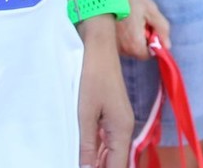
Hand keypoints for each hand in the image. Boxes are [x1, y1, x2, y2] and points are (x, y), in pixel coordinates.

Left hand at [76, 24, 133, 167]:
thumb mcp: (85, 115)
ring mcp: (118, 120)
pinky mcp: (110, 113)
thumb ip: (87, 146)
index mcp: (122, 129)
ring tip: (78, 161)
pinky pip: (106, 139)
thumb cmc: (92, 77)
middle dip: (101, 167)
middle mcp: (124, 127)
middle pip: (116, 160)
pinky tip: (82, 153)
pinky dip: (96, 149)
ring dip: (98, 160)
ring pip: (110, 151)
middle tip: (78, 164)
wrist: (98, 47)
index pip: (118, 166)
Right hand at [113, 0, 167, 60]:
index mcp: (133, 43)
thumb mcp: (151, 10)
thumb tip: (167, 46)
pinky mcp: (105, 38)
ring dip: (132, 37)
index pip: (147, 55)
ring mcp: (111, 44)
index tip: (150, 28)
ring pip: (127, 47)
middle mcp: (120, 48)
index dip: (152, 43)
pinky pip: (118, 43)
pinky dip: (122, 35)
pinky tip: (121, 20)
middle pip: (136, 52)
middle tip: (140, 21)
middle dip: (142, 39)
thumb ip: (162, 29)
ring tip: (129, 18)